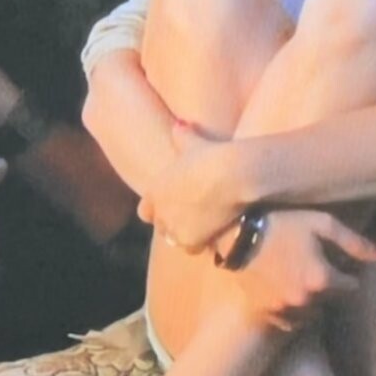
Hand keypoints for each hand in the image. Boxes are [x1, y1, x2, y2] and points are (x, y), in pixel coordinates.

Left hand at [144, 120, 246, 253]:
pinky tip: (214, 236)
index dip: (157, 210)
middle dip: (173, 224)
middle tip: (193, 218)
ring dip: (186, 236)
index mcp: (155, 189)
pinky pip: (192, 249)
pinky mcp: (190, 241)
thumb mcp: (194, 141)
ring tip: (205, 229)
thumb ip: (183, 135)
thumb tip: (179, 125)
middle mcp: (160, 211)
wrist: (231, 175)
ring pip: (174, 240)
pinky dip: (202, 244)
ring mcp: (173, 228)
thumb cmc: (212, 155)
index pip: (145, 211)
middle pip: (161, 227)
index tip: (172, 208)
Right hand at [229, 209, 375, 331]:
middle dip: (326, 286)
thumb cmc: (282, 223)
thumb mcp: (322, 224)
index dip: (344, 271)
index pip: (350, 286)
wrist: (236, 234)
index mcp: (322, 280)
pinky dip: (291, 310)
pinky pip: (289, 322)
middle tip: (312, 265)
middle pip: (330, 300)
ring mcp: (283, 311)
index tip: (333, 259)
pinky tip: (283, 289)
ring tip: (297, 277)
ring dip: (310, 300)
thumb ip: (355, 243)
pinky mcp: (266, 314)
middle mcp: (305, 301)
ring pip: (311, 314)